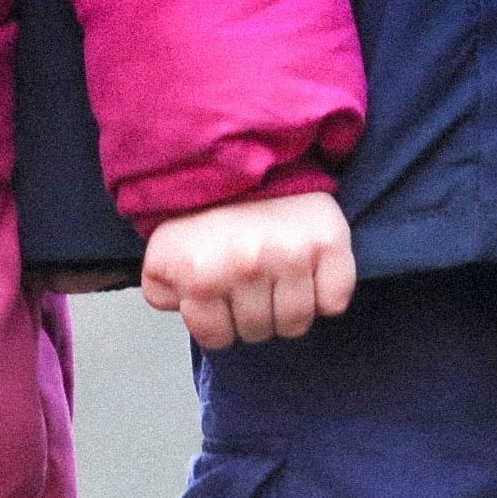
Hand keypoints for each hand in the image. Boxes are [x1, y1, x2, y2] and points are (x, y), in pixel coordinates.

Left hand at [140, 191, 355, 349]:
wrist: (249, 159)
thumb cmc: (205, 212)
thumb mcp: (162, 254)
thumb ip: (162, 292)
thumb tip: (184, 311)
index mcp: (202, 275)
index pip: (218, 338)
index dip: (218, 322)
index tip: (220, 296)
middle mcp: (247, 267)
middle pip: (258, 332)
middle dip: (252, 314)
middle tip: (249, 281)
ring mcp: (292, 255)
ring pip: (296, 323)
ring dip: (287, 309)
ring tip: (277, 280)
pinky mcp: (329, 243)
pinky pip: (334, 301)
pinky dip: (326, 294)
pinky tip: (308, 274)